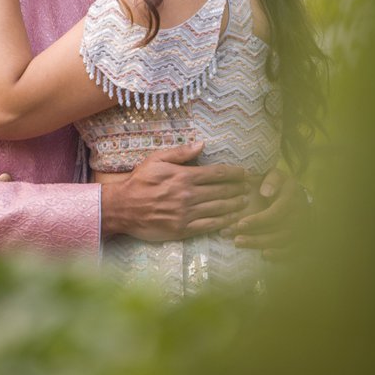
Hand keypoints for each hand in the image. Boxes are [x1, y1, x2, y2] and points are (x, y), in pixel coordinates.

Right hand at [101, 143, 250, 241]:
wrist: (123, 207)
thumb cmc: (139, 180)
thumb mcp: (156, 159)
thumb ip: (180, 153)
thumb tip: (201, 144)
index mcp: (183, 176)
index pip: (216, 173)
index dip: (233, 173)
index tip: (244, 172)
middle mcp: (188, 195)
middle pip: (221, 191)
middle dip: (238, 188)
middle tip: (250, 187)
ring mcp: (186, 214)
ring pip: (218, 209)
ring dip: (235, 205)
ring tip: (246, 202)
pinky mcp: (183, 229)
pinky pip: (208, 225)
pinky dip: (223, 222)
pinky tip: (232, 220)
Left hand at [222, 168, 312, 260]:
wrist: (300, 194)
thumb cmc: (281, 184)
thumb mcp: (276, 175)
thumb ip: (271, 180)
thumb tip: (265, 192)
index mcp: (291, 198)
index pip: (275, 213)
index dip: (258, 220)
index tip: (241, 224)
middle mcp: (298, 215)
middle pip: (277, 230)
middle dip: (256, 237)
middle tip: (236, 240)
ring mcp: (300, 228)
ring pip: (281, 241)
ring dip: (261, 244)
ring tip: (241, 243)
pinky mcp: (300, 238)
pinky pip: (292, 250)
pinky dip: (279, 254)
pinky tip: (264, 255)